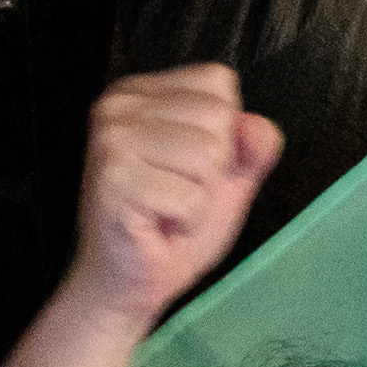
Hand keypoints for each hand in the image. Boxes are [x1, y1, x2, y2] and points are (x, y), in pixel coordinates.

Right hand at [65, 63, 281, 324]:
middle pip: (217, 115)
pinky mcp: (112, 180)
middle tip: (175, 192)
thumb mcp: (230, 176)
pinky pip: (191, 196)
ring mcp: (111, 140)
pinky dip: (186, 220)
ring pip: (208, 153)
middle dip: (213, 167)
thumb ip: (255, 144)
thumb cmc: (173, 227)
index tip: (187, 166)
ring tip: (167, 209)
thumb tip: (255, 127)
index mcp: (141, 92)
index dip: (224, 133)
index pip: (218, 81)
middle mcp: (118, 105)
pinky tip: (157, 226)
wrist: (129, 285)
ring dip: (200, 196)